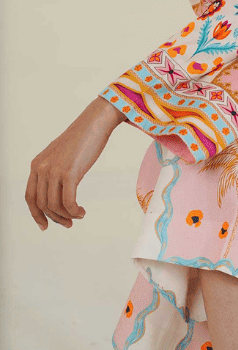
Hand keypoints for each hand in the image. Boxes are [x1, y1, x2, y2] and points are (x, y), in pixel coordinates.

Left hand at [25, 97, 124, 230]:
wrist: (94, 123)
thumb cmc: (81, 139)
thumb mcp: (59, 157)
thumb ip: (52, 172)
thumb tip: (55, 197)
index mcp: (37, 164)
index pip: (30, 197)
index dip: (36, 214)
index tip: (44, 226)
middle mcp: (42, 168)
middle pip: (42, 204)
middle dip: (55, 217)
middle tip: (68, 223)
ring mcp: (55, 170)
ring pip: (54, 205)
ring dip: (66, 216)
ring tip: (77, 215)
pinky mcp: (69, 172)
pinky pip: (68, 201)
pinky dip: (74, 211)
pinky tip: (81, 212)